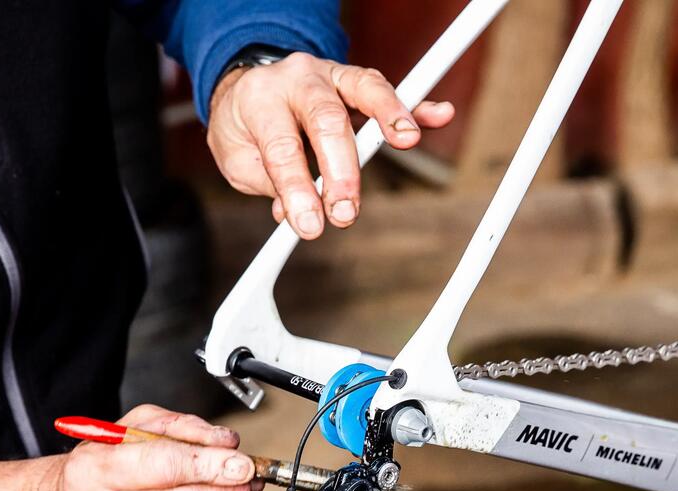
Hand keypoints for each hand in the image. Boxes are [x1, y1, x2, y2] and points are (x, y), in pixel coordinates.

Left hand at [207, 53, 454, 239]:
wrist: (248, 90)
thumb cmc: (248, 129)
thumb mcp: (239, 162)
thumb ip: (271, 185)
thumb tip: (301, 210)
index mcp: (261, 100)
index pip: (283, 148)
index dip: (298, 190)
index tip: (311, 225)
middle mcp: (298, 80)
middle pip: (326, 119)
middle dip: (341, 170)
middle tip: (345, 212)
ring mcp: (331, 77)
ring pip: (364, 89)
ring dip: (389, 115)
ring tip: (407, 140)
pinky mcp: (356, 84)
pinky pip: (389, 92)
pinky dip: (415, 105)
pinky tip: (439, 114)